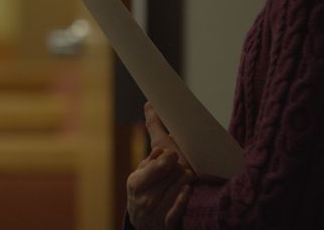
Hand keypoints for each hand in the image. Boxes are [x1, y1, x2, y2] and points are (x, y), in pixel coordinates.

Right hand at [126, 103, 194, 229]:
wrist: (145, 224)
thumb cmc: (147, 189)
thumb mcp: (142, 167)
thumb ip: (150, 136)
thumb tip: (151, 105)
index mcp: (135, 182)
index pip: (157, 165)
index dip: (168, 160)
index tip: (174, 155)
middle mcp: (143, 199)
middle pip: (173, 175)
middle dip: (180, 169)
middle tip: (184, 167)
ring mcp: (155, 213)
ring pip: (180, 188)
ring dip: (187, 181)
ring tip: (188, 179)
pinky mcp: (167, 225)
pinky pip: (179, 208)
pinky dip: (184, 198)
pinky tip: (188, 191)